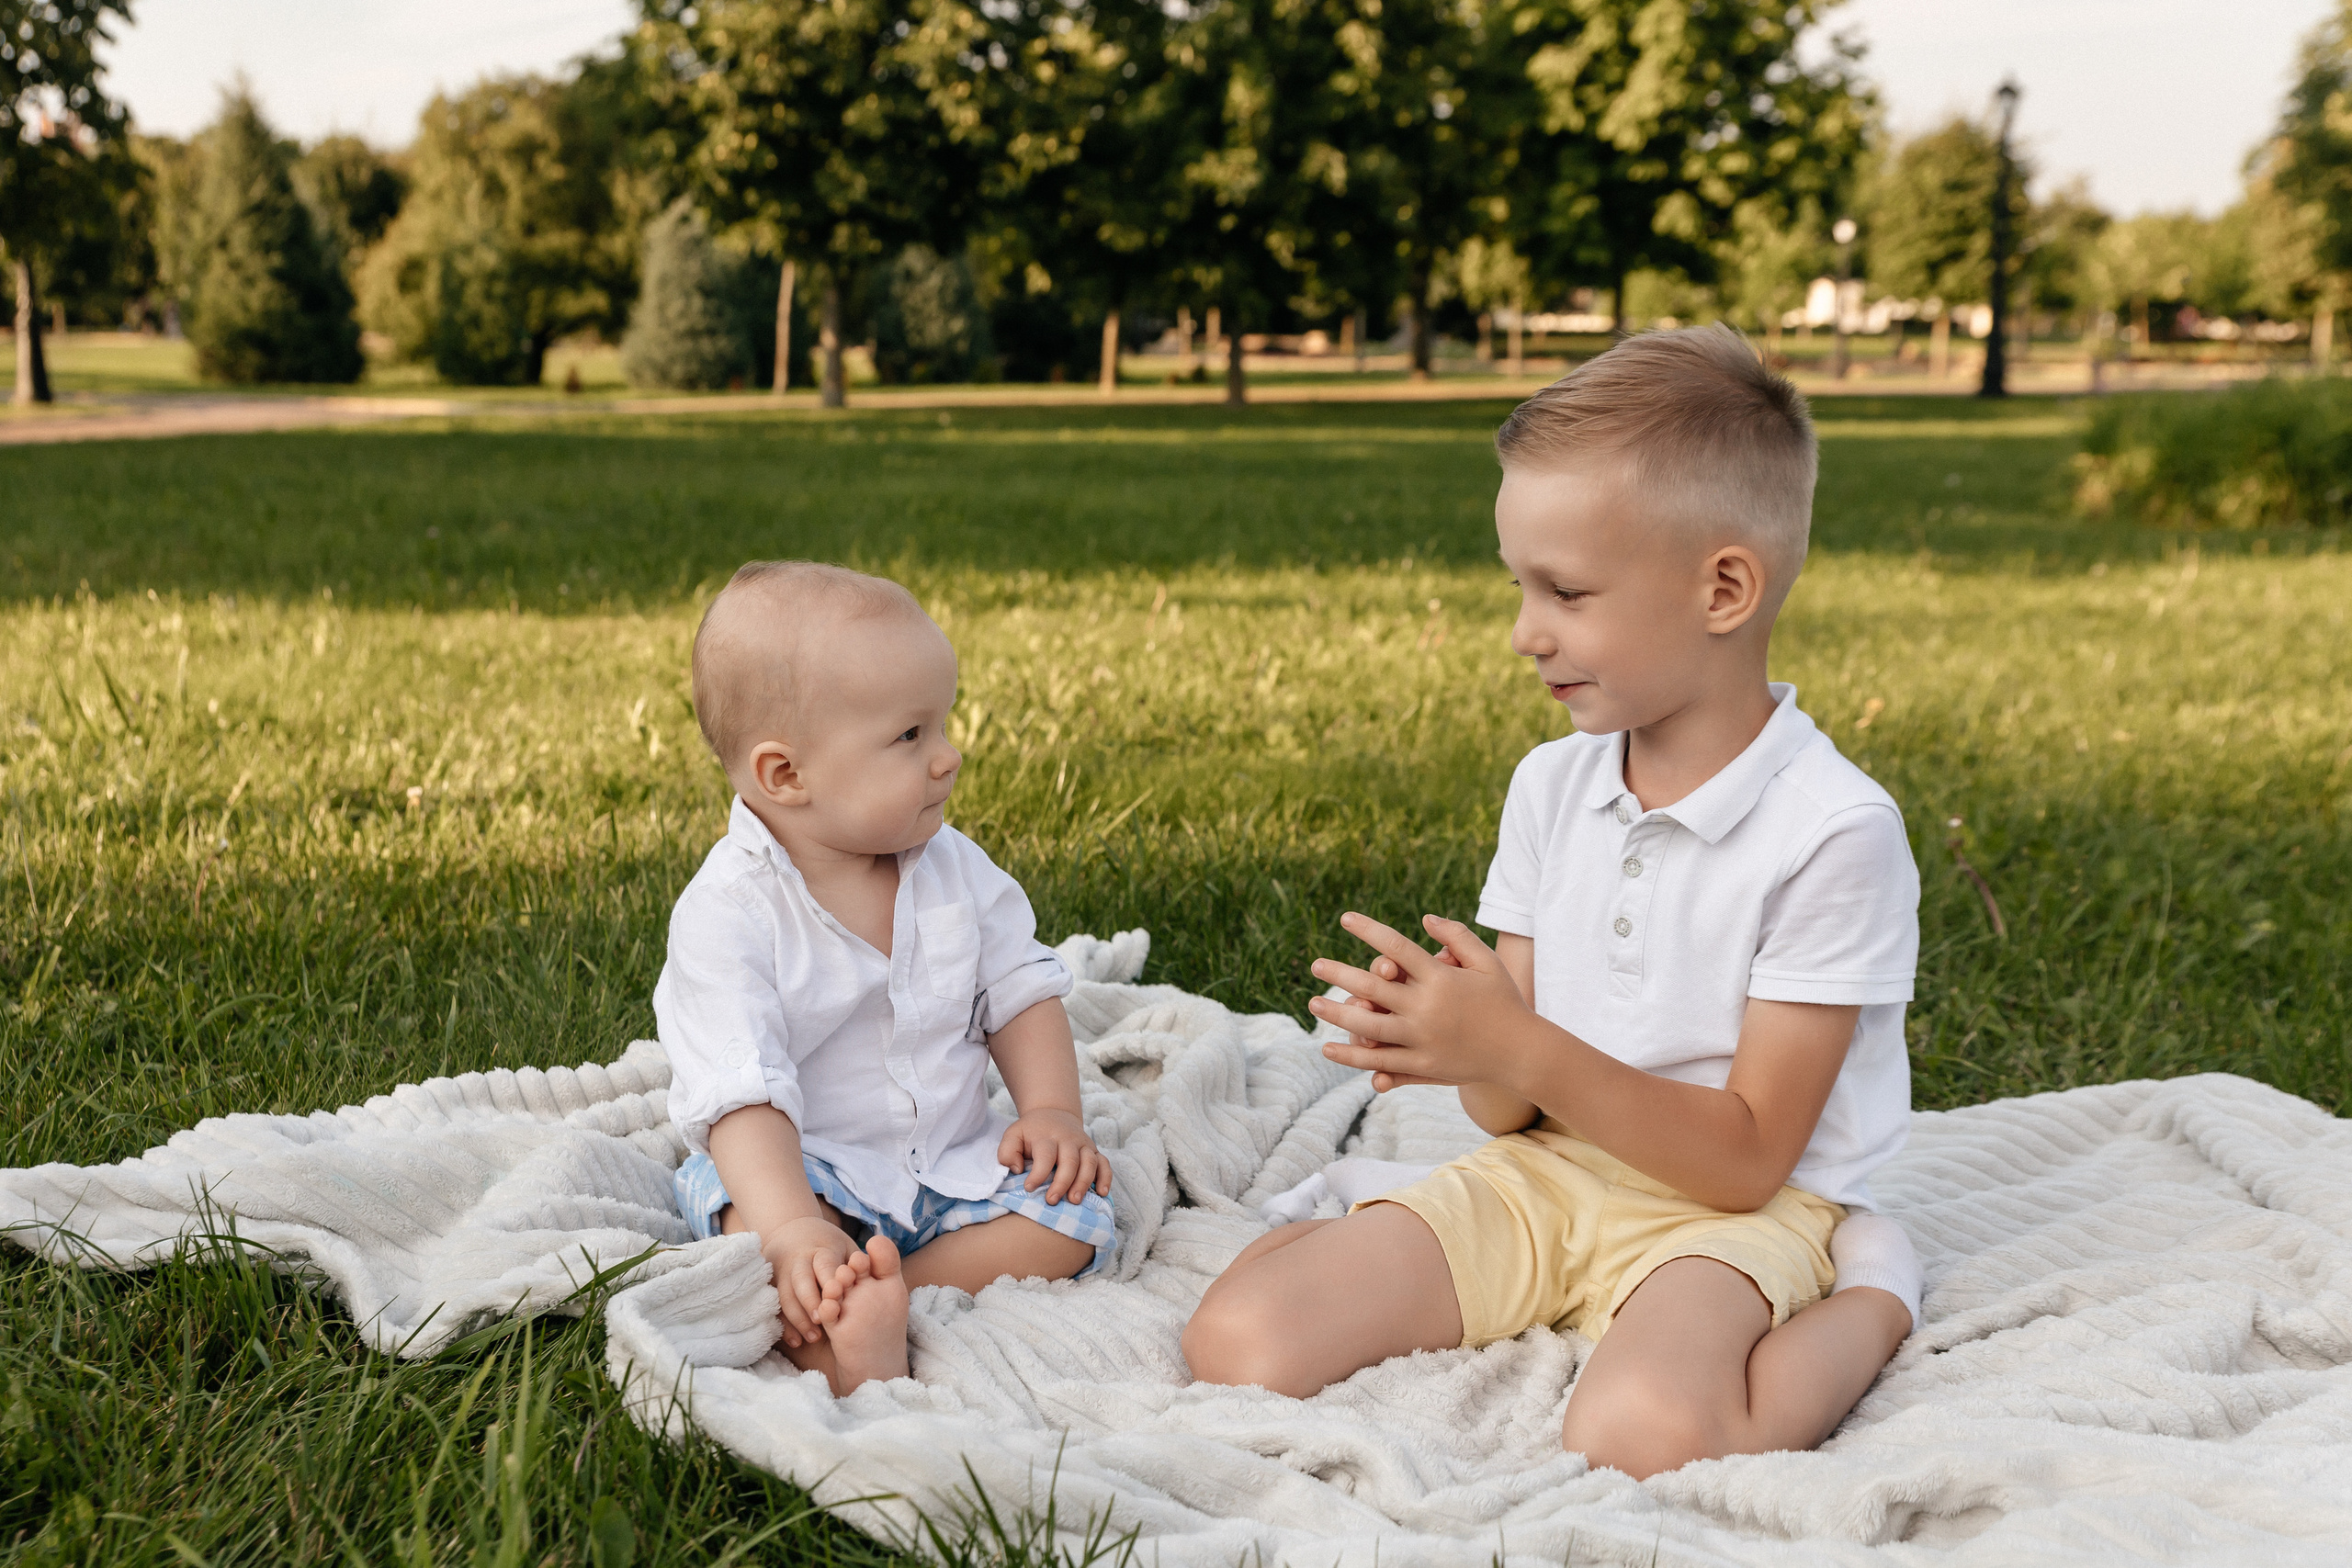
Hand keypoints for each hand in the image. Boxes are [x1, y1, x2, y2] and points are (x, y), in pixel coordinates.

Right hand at [761, 1214, 861, 1348]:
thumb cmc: (829, 1245)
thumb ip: (858, 1263)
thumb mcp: (846, 1246)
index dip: (830, 1283)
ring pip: (785, 1294)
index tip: (837, 1303)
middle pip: (801, 1279)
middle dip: (810, 1301)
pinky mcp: (772, 1283)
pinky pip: (775, 1305)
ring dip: (797, 1318)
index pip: (825, 1265)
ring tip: (812, 1338)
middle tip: (821, 1323)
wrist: (794, 1230)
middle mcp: (799, 1258)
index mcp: (821, 1248)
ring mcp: (782, 1270)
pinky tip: (795, 1341)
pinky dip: (784, 1324)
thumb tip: (876, 1276)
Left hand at [996, 1107, 1111, 1204]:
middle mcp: (1068, 1139)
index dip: (1038, 1174)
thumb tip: (1017, 1170)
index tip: (1029, 1188)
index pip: (1045, 1155)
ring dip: (1083, 1182)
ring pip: (1089, 1162)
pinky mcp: (1094, 1151)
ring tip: (1074, 1200)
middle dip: (1062, 1182)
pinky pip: (1105, 1163)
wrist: (1053, 1114)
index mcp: (1046, 1136)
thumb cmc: (1031, 1132)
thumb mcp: (1013, 1135)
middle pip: (1070, 1160)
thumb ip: (1007, 1151)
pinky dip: (1106, 1178)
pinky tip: (1102, 1193)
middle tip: (1052, 1201)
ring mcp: (1084, 1145)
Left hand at [1307, 912, 1536, 1090]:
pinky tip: (1328, 1048)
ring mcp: (1423, 1039)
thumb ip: (1457, 937)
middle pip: (1373, 986)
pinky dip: (1352, 1056)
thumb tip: (1424, 918)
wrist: (1523, 1052)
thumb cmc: (1505, 1001)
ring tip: (1313, 1004)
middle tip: (1316, 965)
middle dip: (1340, 974)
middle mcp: (1428, 1007)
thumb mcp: (1487, 962)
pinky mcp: (1423, 1066)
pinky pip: (1379, 1061)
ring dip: (1337, 1014)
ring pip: (1368, 1026)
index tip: (1345, 919)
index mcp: (1441, 977)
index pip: (1396, 946)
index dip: (1368, 930)